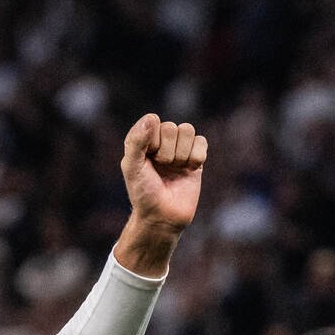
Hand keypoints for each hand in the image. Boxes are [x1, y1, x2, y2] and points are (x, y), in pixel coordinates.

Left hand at [120, 113, 208, 233]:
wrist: (163, 216)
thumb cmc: (144, 193)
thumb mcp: (133, 168)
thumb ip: (137, 142)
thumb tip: (152, 117)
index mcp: (142, 140)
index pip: (153, 122)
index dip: (152, 142)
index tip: (147, 160)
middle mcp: (160, 141)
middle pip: (172, 127)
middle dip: (167, 151)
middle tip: (162, 168)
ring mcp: (179, 149)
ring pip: (187, 131)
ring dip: (181, 154)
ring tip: (174, 169)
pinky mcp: (195, 158)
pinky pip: (201, 141)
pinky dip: (196, 156)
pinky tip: (189, 170)